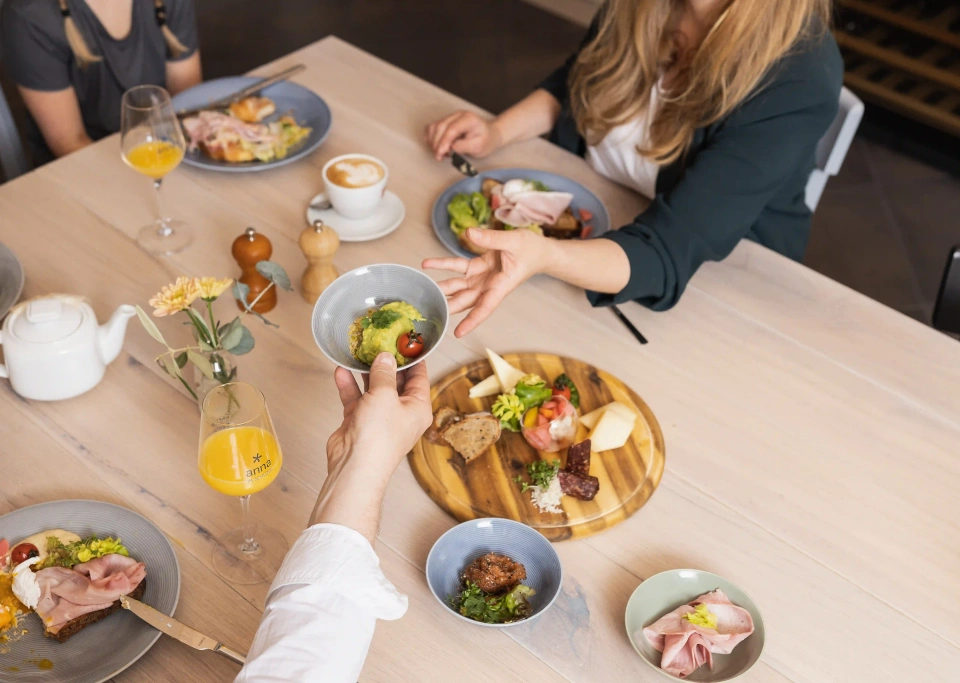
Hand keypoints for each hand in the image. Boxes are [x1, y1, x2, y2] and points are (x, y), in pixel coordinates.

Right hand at [312, 353, 431, 540]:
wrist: (354, 466)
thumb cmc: (379, 435)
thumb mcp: (385, 395)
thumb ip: (384, 373)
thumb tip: (386, 357)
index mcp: (418, 408)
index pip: (420, 377)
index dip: (414, 358)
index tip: (407, 339)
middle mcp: (401, 412)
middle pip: (396, 381)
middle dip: (386, 362)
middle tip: (379, 340)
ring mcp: (380, 417)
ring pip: (373, 388)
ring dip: (365, 372)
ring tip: (358, 351)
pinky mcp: (359, 422)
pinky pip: (355, 399)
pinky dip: (349, 386)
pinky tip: (341, 370)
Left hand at [423, 228, 550, 336]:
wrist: (539, 250)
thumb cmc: (532, 250)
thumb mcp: (513, 241)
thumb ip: (491, 238)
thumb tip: (469, 233)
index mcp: (501, 286)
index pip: (485, 308)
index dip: (472, 321)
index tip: (458, 333)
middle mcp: (489, 286)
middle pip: (465, 301)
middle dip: (447, 306)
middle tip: (428, 311)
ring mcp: (481, 278)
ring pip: (457, 287)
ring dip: (440, 288)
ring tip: (421, 289)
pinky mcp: (477, 267)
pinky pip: (456, 267)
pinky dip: (442, 265)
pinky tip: (427, 264)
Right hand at [425, 111, 501, 160]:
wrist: (489, 134)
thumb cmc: (485, 141)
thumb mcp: (479, 147)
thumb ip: (463, 147)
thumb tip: (449, 148)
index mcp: (468, 119)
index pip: (452, 129)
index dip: (444, 142)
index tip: (440, 154)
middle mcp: (457, 115)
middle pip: (440, 127)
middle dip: (436, 144)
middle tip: (439, 157)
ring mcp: (450, 117)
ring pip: (434, 127)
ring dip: (432, 142)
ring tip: (440, 154)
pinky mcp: (445, 122)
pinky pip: (431, 128)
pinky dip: (430, 138)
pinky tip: (435, 147)